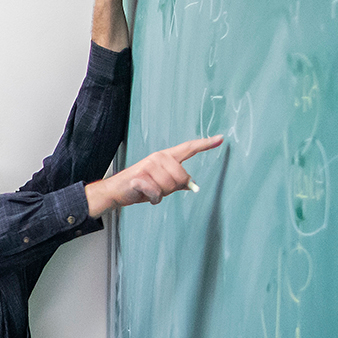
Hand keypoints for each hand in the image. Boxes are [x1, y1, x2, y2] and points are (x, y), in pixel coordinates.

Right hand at [86, 135, 224, 214]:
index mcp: (165, 157)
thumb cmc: (140, 186)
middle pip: (182, 177)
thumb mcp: (161, 182)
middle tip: (159, 189)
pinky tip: (145, 195)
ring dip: (161, 194)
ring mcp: (148, 166)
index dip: (205, 144)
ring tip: (150, 191)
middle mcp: (158, 158)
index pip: (189, 148)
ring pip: (169, 187)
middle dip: (173, 188)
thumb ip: (177, 182)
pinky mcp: (140, 177)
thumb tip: (192, 185)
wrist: (117, 191)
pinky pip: (156, 193)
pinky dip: (153, 199)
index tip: (220, 138)